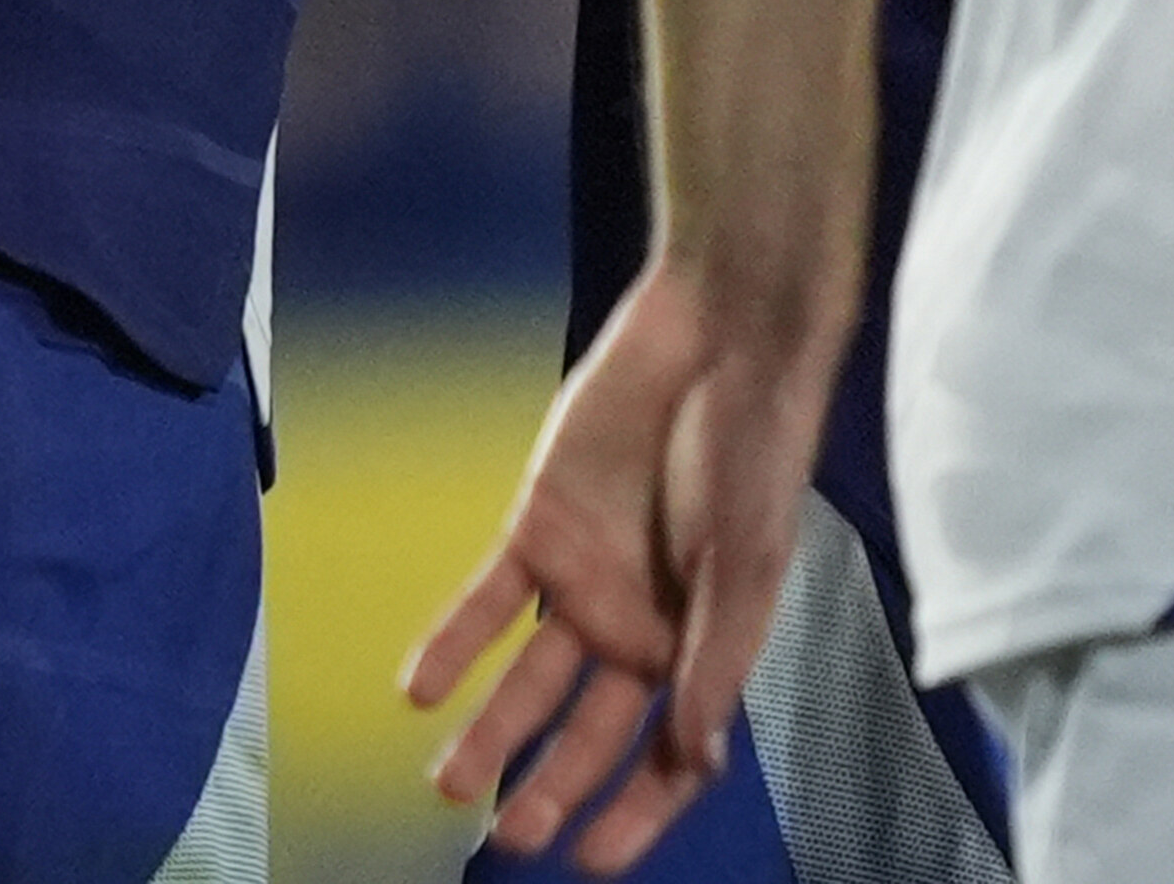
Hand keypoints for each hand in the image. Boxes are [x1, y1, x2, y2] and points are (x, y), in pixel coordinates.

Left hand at [404, 256, 839, 871]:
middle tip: (507, 837)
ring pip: (529, 677)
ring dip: (490, 730)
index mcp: (703, 647)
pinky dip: (454, 644)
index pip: (667, 755)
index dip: (634, 811)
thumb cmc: (754, 454)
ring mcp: (587, 580)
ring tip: (447, 783)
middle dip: (550, 786)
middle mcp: (641, 628)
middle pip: (587, 730)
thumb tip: (696, 759)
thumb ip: (712, 659)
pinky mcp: (539, 528)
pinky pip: (488, 599)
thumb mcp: (747, 564)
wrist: (716, 341)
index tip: (590, 861)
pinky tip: (419, 688)